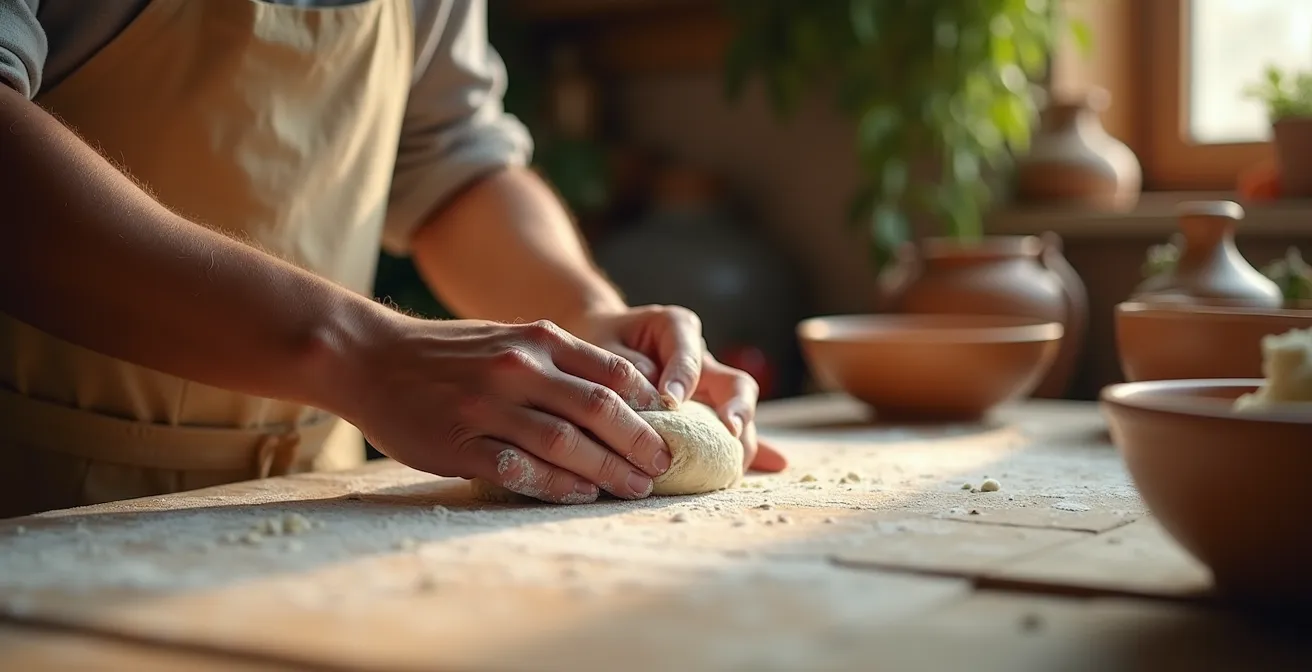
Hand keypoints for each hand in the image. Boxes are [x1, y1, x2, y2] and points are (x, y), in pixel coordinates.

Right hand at [341, 316, 671, 503]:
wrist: (370, 357)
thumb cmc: (449, 353)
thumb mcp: (510, 337)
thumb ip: (561, 360)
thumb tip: (625, 392)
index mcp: (538, 340)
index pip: (612, 373)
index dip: (650, 405)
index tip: (672, 428)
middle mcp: (519, 368)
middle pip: (600, 410)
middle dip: (641, 442)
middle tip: (666, 467)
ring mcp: (488, 407)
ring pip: (566, 443)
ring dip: (608, 471)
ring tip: (636, 488)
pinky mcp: (460, 442)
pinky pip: (519, 468)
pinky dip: (555, 484)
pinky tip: (581, 495)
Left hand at [574, 305, 788, 472]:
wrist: (603, 343)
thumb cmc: (602, 342)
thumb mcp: (602, 346)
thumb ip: (621, 366)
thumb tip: (647, 395)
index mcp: (677, 328)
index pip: (688, 353)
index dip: (683, 376)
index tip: (671, 400)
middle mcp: (704, 358)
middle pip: (734, 382)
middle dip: (737, 408)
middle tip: (731, 430)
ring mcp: (712, 389)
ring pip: (739, 412)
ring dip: (743, 439)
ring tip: (738, 465)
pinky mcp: (710, 414)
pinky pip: (732, 433)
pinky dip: (748, 449)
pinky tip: (774, 465)